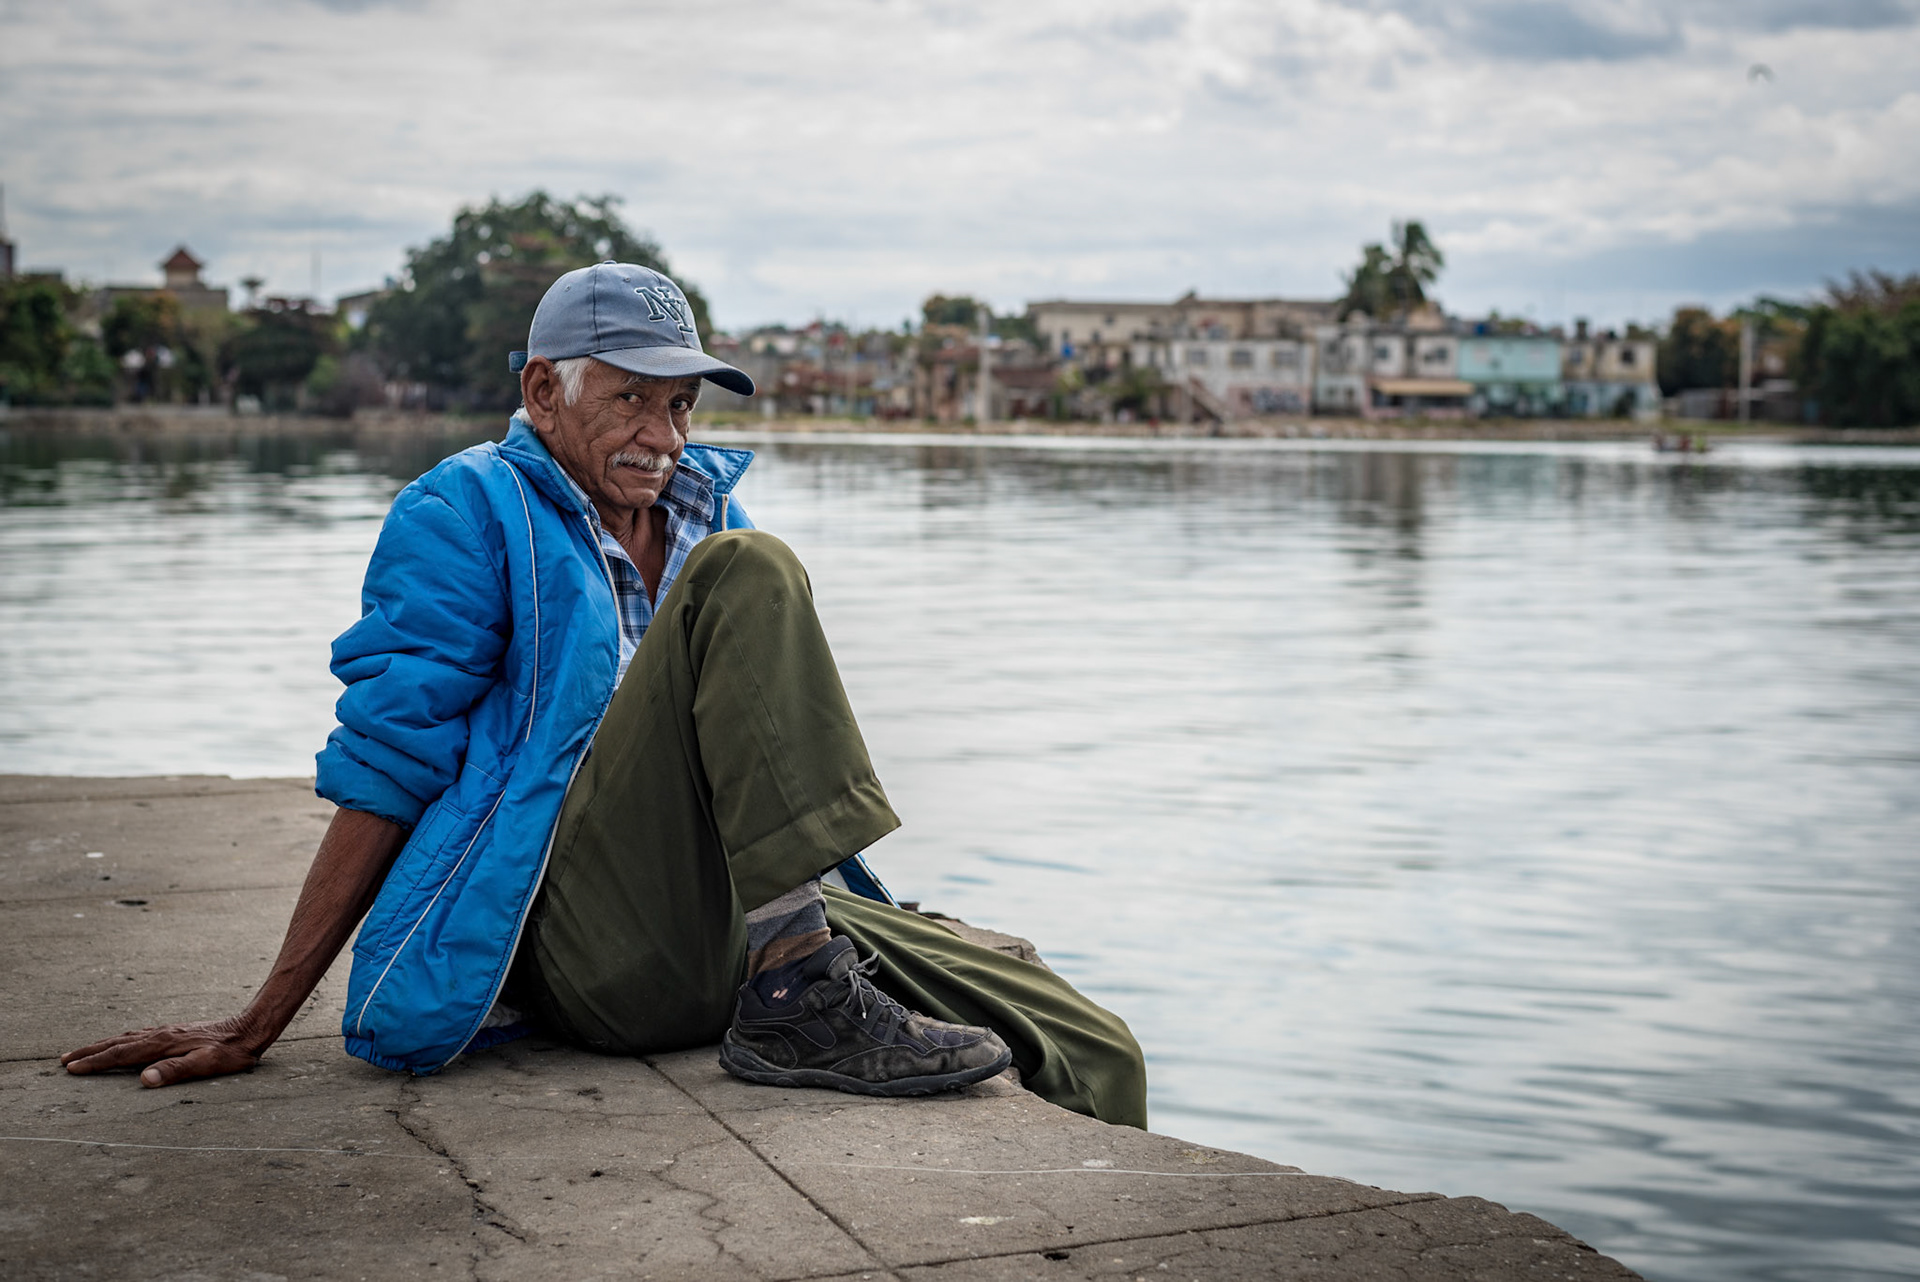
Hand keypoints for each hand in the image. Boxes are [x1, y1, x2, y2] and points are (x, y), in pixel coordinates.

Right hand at [61, 1015, 264, 1086]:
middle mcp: (161, 1034)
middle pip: (117, 1043)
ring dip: (102, 1045)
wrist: (249, 1029)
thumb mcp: (207, 1064)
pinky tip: (122, 1043)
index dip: (95, 1062)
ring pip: (126, 1038)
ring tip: (83, 1052)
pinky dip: (122, 1040)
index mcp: (163, 1044)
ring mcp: (167, 1031)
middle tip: (63, 1060)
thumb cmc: (231, 1052)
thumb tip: (143, 1080)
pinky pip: (139, 1035)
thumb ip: (176, 1071)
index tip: (71, 1069)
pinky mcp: (175, 1032)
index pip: (121, 1054)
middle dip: (89, 1052)